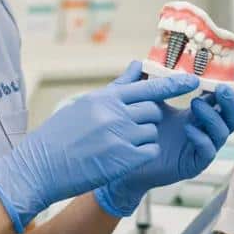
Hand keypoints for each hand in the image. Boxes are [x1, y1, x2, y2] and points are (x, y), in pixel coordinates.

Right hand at [0, 69, 199, 231]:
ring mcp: (119, 136)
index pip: (148, 86)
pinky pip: (148, 151)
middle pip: (153, 110)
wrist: (40, 167)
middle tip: (128, 127)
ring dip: (142, 138)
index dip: (174, 83)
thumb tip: (137, 66)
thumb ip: (117, 88)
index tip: (193, 81)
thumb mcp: (86, 105)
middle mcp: (114, 114)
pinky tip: (123, 157)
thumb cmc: (60, 136)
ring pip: (151, 131)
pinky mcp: (122, 159)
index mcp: (105, 98)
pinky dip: (142, 154)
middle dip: (148, 118)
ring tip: (117, 145)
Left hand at [93, 62, 233, 217]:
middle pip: (232, 116)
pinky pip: (208, 151)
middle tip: (221, 89)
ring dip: (213, 116)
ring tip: (195, 104)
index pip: (225, 100)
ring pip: (223, 132)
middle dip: (231, 102)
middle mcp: (205, 130)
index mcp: (199, 113)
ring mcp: (202, 147)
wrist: (128, 158)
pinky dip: (202, 138)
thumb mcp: (142, 103)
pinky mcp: (194, 164)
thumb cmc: (139, 130)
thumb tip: (137, 62)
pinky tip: (188, 129)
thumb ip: (144, 84)